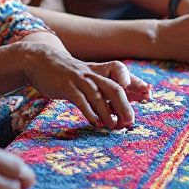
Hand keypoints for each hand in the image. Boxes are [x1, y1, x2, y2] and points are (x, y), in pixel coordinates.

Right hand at [21, 41, 148, 130]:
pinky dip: (89, 112)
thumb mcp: (86, 76)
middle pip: (114, 87)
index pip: (122, 73)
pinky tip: (94, 122)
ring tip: (113, 127)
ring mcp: (78, 79)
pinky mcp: (65, 86)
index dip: (136, 83)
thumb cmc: (67, 73)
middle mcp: (92, 73)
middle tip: (130, 121)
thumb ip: (101, 88)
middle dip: (124, 105)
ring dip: (107, 113)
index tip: (148, 95)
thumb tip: (119, 108)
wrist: (40, 61)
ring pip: (98, 96)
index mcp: (99, 70)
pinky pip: (80, 100)